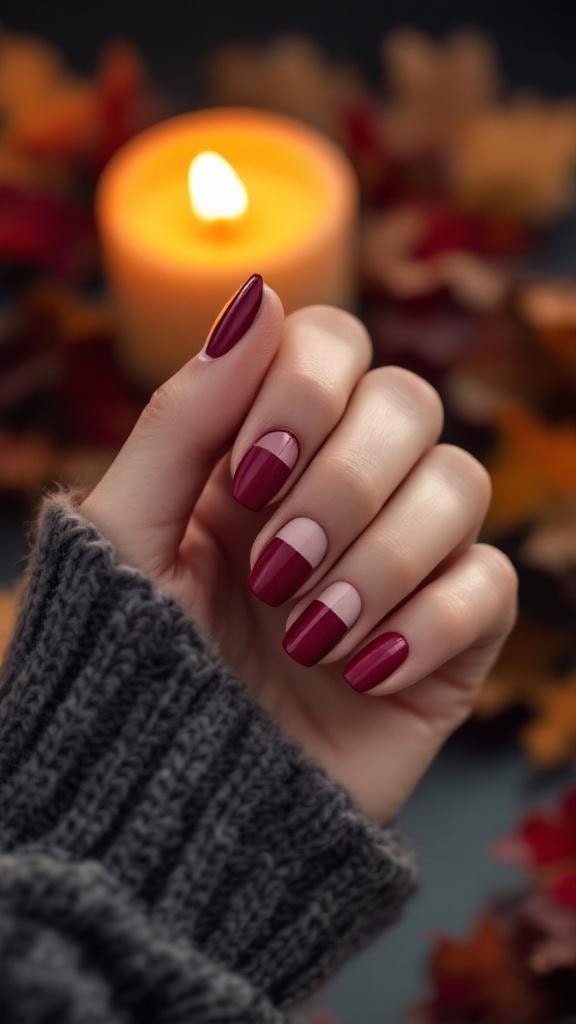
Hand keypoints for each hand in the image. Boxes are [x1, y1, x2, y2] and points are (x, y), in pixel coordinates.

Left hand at [82, 275, 517, 819]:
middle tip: (274, 563)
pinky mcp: (447, 638)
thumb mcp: (129, 534)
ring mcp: (400, 561)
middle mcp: (340, 491)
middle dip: (343, 480)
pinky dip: (428, 621)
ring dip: (381, 555)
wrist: (171, 811)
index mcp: (262, 451)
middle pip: (409, 403)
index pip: (333, 345)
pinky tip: (360, 669)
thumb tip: (257, 296)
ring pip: (460, 484)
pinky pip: (489, 587)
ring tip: (306, 633)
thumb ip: (183, 415)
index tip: (248, 473)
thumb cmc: (132, 666)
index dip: (305, 386)